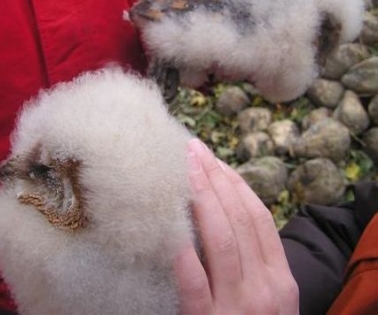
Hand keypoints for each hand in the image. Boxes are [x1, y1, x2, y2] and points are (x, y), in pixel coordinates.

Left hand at [175, 138, 298, 313]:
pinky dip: (183, 252)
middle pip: (238, 220)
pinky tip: (169, 227)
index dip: (235, 184)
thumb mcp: (265, 294)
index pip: (258, 217)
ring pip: (221, 241)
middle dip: (215, 180)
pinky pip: (193, 283)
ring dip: (201, 200)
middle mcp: (266, 287)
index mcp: (281, 277)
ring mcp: (239, 307)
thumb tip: (218, 210)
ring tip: (181, 171)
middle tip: (192, 151)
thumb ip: (250, 258)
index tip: (214, 159)